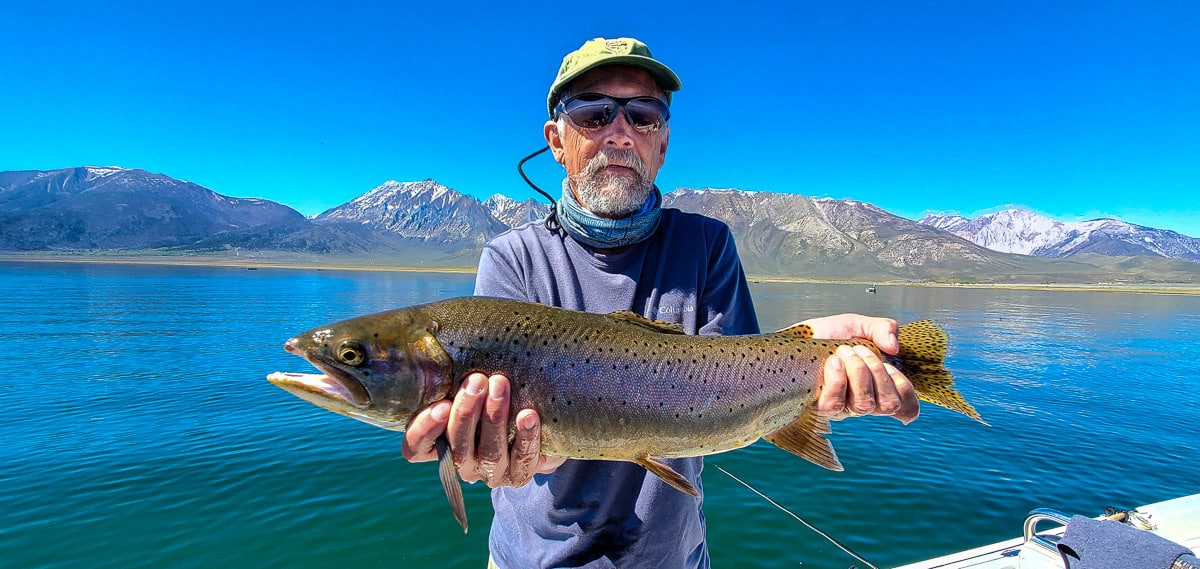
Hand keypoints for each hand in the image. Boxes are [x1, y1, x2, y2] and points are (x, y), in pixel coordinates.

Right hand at [400, 373, 563, 486]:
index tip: (441, 405)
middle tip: (477, 381)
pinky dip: (525, 436)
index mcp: (440, 444)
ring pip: (489, 453)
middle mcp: (463, 463)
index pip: (417, 447)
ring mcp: (491, 472)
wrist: (538, 420)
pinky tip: (528, 415)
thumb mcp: (470, 387)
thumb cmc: (492, 393)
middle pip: (457, 447)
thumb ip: (453, 375)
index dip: (425, 430)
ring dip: (494, 418)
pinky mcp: (520, 474)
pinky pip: (522, 459)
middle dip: (466, 413)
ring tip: (500, 386)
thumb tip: (440, 335)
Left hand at [801, 313, 919, 423]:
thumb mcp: (859, 325)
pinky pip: (835, 403)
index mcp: (880, 384)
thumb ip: (882, 329)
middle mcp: (865, 400)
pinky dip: (838, 378)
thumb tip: (894, 347)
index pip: (906, 407)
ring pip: (864, 404)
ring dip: (858, 372)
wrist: (796, 337)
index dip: (908, 395)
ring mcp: (843, 406)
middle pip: (889, 404)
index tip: (894, 370)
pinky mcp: (821, 406)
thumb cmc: (827, 335)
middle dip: (878, 371)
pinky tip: (832, 361)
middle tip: (859, 349)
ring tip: (844, 351)